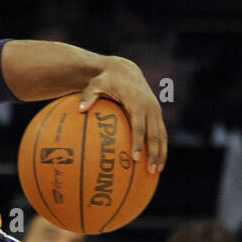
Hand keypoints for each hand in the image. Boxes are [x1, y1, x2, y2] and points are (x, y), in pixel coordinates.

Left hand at [78, 55, 166, 172]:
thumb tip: (80, 109)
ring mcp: (155, 110)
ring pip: (161, 135)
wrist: (124, 70)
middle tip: (150, 171)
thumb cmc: (106, 80)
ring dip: (161, 153)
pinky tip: (157, 162)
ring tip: (157, 172)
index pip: (139, 126)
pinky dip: (161, 147)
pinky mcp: (156, 113)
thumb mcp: (95, 84)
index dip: (138, 143)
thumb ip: (88, 96)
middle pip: (154, 134)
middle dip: (154, 153)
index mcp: (137, 102)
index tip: (135, 159)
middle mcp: (150, 107)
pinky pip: (161, 132)